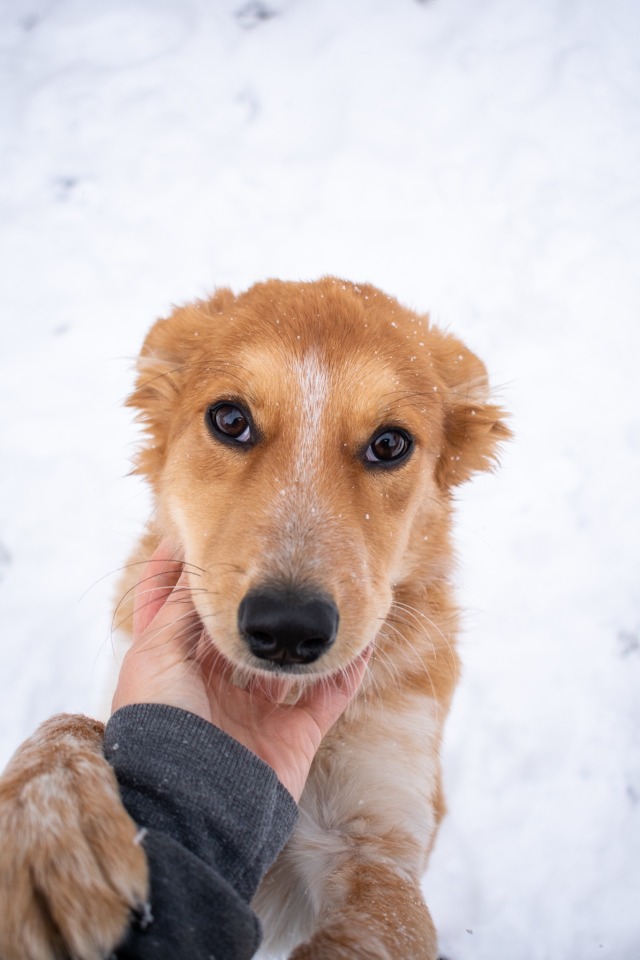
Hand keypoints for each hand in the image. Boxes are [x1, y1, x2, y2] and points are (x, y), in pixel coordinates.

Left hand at [112, 545, 369, 799]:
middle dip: (258, 597)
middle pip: (241, 631)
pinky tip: (362, 634)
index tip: (199, 532)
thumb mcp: (154, 654)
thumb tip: (204, 571)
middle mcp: (214, 686)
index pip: (173, 610)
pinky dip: (348, 666)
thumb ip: (182, 609)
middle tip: (286, 554)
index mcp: (173, 667)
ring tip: (330, 589)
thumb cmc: (162, 724)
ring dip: (306, 630)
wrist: (191, 803)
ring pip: (289, 659)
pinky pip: (330, 693)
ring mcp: (256, 711)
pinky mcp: (295, 736)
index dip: (180, 572)